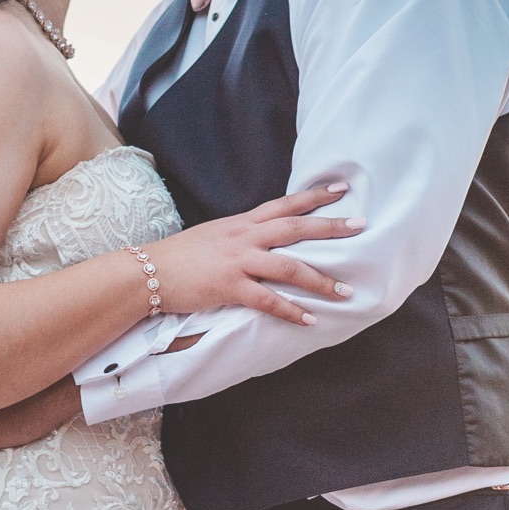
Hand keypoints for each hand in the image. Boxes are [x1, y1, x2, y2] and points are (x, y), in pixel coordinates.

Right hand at [149, 183, 361, 327]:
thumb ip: (242, 235)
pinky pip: (267, 300)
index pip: (285, 203)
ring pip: (289, 266)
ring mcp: (238, 261)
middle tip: (361, 227)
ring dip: (321, 280)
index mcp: (242, 222)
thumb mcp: (216, 235)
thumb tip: (265, 238)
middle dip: (331, 227)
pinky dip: (291, 311)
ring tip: (346, 292)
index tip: (343, 189)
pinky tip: (309, 319)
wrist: (147, 271)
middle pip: (295, 228)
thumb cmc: (181, 255)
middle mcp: (244, 237)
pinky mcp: (229, 287)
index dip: (315, 196)